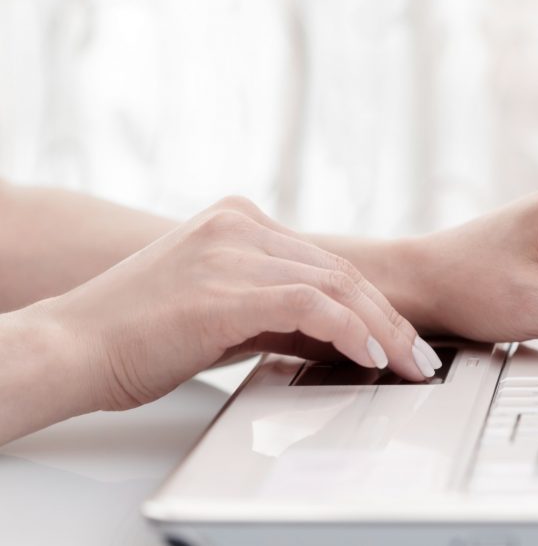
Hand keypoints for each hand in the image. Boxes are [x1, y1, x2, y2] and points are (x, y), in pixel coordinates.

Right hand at [20, 197, 442, 414]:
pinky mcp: (226, 286)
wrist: (71, 347)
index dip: (371, 304)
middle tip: (419, 356)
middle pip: (339, 271)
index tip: (400, 339)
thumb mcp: (222, 314)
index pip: (325, 263)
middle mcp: (239, 224)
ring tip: (407, 363)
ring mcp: (232, 250)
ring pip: (335, 284)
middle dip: (388, 318)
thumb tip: (338, 337)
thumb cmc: (138, 337)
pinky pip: (311, 305)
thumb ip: (279, 316)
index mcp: (238, 221)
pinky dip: (349, 330)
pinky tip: (369, 356)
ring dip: (381, 328)